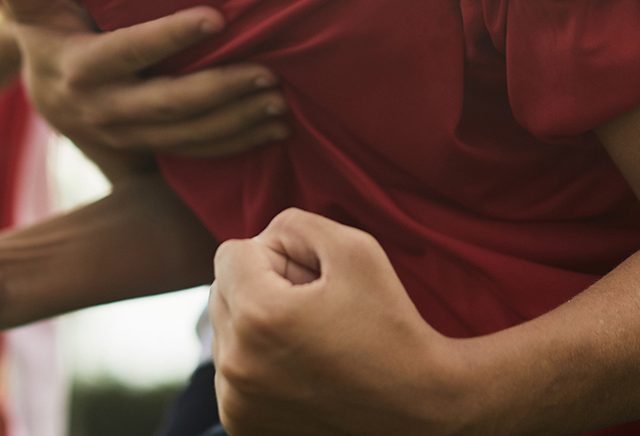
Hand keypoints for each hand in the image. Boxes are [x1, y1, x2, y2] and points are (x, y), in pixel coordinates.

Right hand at [0, 0, 288, 159]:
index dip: (172, 35)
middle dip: (222, 90)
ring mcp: (128, 135)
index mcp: (80, 69)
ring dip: (238, 122)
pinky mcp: (148, 148)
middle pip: (170, 104)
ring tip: (280, 103)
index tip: (218, 16)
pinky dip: (236, 143)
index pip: (131, 51)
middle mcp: (104, 109)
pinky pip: (195, 152)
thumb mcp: (33, 11)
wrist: (43, 90)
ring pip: (188, 135)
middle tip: (268, 74)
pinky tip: (273, 130)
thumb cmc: (48, 31)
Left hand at [212, 210, 468, 435]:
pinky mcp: (243, 427)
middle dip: (261, 288)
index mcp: (259, 315)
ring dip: (256, 327)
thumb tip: (259, 239)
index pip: (230, 254)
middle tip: (313, 309)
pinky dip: (257, 364)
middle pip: (221, 292)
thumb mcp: (354, 247)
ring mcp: (237, 402)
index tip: (313, 280)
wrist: (418, 407)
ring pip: (224, 332)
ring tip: (309, 341)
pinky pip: (230, 372)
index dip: (276, 256)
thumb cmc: (389, 323)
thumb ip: (294, 224)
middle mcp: (237, 364)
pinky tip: (300, 370)